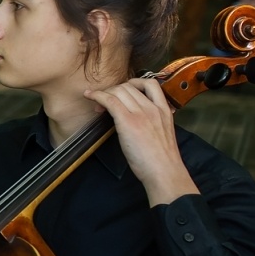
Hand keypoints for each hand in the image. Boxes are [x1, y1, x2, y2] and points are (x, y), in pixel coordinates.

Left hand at [83, 79, 199, 205]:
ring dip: (105, 94)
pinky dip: (97, 95)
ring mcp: (141, 113)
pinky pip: (110, 100)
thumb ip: (151, 122)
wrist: (164, 171)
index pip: (149, 84)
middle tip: (104, 104)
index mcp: (164, 110)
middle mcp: (153, 107)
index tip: (121, 95)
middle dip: (114, 91)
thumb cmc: (161, 159)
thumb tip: (134, 120)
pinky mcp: (128, 121)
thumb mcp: (160, 134)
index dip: (132, 85)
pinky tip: (90, 97)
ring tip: (97, 105)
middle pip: (129, 86)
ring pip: (119, 91)